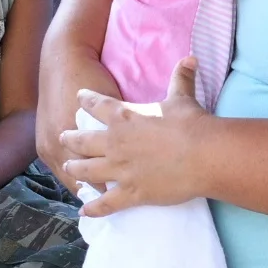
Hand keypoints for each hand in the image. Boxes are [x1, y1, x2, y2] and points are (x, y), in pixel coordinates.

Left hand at [60, 58, 211, 215]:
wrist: (204, 154)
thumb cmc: (191, 123)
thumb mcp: (182, 97)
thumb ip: (181, 77)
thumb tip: (190, 57)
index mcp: (123, 117)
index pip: (96, 105)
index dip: (85, 100)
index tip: (78, 98)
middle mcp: (114, 143)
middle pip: (82, 141)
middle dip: (70, 140)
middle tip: (63, 139)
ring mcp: (120, 169)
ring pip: (87, 171)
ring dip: (75, 170)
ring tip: (68, 169)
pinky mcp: (131, 193)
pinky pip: (106, 203)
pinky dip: (94, 208)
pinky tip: (84, 210)